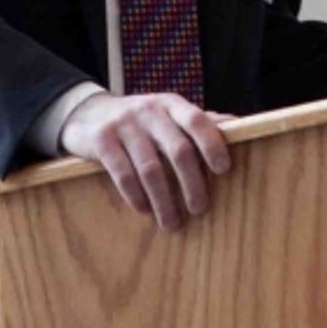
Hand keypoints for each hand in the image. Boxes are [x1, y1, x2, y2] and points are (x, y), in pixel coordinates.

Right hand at [59, 93, 230, 230]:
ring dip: (164, 200)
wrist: (87, 112)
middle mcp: (150, 111)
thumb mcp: (168, 113)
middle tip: (200, 209)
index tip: (223, 170)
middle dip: (192, 183)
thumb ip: (199, 120)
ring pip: (150, 168)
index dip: (212, 144)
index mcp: (172, 104)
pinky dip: (135, 196)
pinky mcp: (102, 141)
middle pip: (178, 149)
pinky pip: (122, 173)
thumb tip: (239, 125)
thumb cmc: (140, 120)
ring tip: (172, 223)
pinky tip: (144, 209)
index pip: (198, 120)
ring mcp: (124, 125)